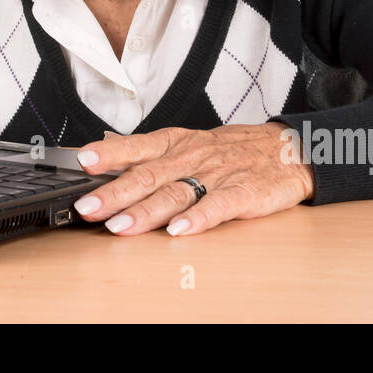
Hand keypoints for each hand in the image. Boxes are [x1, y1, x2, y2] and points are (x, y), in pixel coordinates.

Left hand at [72, 122, 314, 235]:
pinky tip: (180, 230)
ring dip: (146, 212)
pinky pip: (219, 206)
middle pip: (149, 176)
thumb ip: (150, 151)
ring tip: (120, 225)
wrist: (288, 149)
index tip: (83, 161)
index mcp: (178, 143)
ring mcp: (218, 175)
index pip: (138, 147)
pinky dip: (199, 218)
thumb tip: (107, 151)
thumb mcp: (189, 141)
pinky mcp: (244, 193)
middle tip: (88, 207)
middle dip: (115, 193)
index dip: (110, 155)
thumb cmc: (232, 149)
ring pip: (177, 193)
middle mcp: (193, 158)